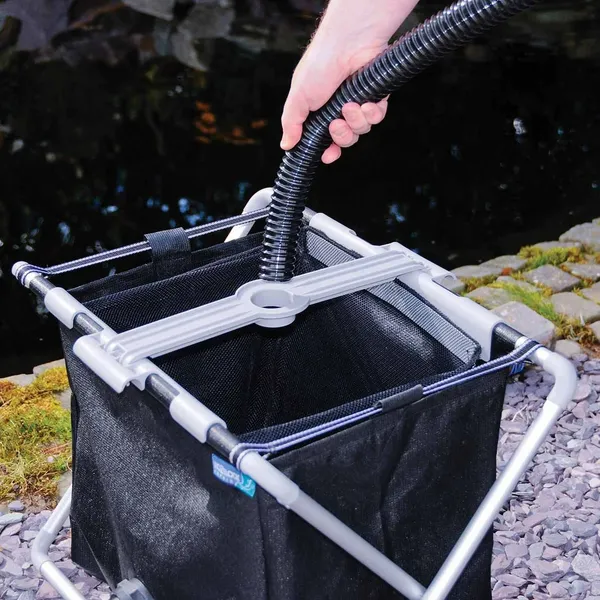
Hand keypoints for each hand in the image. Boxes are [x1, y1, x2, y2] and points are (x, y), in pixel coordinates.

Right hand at [280, 42, 388, 163]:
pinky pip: (376, 117)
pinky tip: (366, 102)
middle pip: (345, 139)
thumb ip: (291, 124)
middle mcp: (338, 108)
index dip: (329, 151)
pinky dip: (372, 113)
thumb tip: (286, 145)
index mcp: (319, 111)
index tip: (328, 156)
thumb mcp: (298, 98)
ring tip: (350, 105)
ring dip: (356, 121)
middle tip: (336, 124)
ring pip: (361, 129)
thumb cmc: (320, 64)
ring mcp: (358, 103)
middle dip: (342, 137)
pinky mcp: (376, 97)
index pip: (325, 139)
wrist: (347, 44)